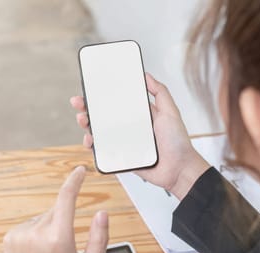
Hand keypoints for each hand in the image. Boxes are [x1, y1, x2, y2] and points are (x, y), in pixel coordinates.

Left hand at [3, 166, 108, 252]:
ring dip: (51, 227)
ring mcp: (20, 235)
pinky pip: (31, 224)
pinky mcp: (10, 238)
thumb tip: (102, 212)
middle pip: (57, 210)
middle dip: (65, 221)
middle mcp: (36, 234)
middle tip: (65, 246)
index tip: (80, 171)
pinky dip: (37, 232)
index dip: (74, 181)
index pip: (66, 198)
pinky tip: (39, 251)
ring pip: (44, 217)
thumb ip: (100, 237)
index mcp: (58, 239)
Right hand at [70, 73, 209, 199]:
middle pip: (104, 116)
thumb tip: (146, 75)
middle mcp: (131, 128)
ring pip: (100, 133)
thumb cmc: (178, 142)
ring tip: (83, 120)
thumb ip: (160, 92)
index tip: (91, 87)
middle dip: (88, 108)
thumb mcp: (171, 112)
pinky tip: (90, 140)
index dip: (103, 95)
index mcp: (140, 116)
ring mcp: (125, 143)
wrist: (180, 169)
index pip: (117, 102)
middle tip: (79, 102)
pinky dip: (93, 146)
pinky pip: (104, 151)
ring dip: (87, 126)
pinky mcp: (122, 158)